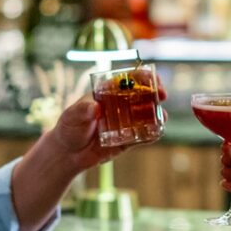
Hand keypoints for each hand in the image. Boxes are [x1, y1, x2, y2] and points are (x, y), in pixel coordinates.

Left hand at [48, 81, 168, 171]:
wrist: (68, 153)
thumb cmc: (68, 128)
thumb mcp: (72, 116)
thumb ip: (82, 110)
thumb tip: (94, 107)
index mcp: (107, 93)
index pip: (126, 80)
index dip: (141, 76)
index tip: (151, 76)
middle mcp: (119, 106)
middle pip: (142, 95)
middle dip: (155, 92)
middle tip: (162, 94)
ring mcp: (125, 122)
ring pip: (146, 115)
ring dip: (157, 113)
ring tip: (162, 116)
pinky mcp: (127, 139)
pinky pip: (143, 135)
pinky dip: (152, 133)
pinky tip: (158, 131)